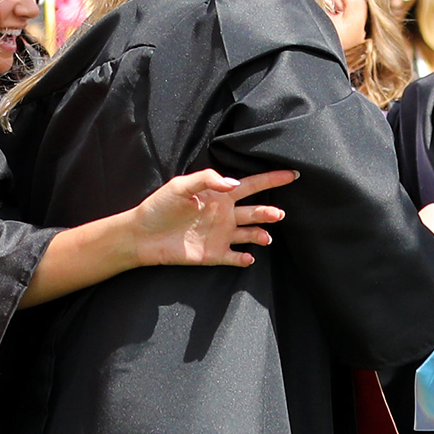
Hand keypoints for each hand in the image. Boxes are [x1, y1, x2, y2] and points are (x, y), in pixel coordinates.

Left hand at [132, 168, 292, 268]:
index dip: (272, 179)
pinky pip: (234, 257)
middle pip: (255, 211)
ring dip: (260, 235)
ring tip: (266, 237)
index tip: (291, 175)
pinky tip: (248, 258)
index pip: (251, 185)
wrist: (142, 235)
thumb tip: (233, 183)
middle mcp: (225, 214)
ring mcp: (221, 235)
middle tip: (279, 213)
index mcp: (219, 195)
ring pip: (250, 234)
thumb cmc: (159, 206)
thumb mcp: (180, 186)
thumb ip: (207, 180)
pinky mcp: (213, 254)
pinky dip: (244, 258)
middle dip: (270, 212)